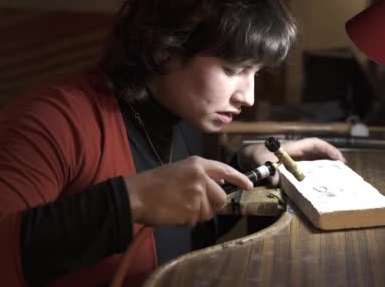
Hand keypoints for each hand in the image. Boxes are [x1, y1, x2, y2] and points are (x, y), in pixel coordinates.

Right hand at [123, 156, 252, 226]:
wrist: (136, 195)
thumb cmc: (154, 183)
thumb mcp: (179, 171)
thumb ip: (199, 178)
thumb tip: (215, 192)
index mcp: (197, 164)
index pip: (224, 170)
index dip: (238, 178)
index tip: (248, 185)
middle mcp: (201, 177)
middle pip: (220, 197)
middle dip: (211, 205)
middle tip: (195, 206)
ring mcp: (197, 194)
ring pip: (208, 212)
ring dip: (196, 214)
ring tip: (178, 206)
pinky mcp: (191, 210)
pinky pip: (196, 220)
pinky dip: (186, 220)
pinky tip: (174, 212)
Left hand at [238, 137, 344, 184]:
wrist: (246, 158)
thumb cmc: (255, 155)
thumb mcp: (260, 162)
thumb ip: (268, 170)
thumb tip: (275, 181)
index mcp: (293, 147)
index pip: (314, 144)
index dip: (327, 149)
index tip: (338, 158)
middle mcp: (297, 153)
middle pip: (319, 152)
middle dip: (332, 158)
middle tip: (344, 170)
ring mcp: (295, 160)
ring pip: (315, 160)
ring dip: (326, 166)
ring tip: (338, 177)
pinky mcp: (291, 168)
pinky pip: (307, 169)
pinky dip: (316, 174)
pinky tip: (320, 184)